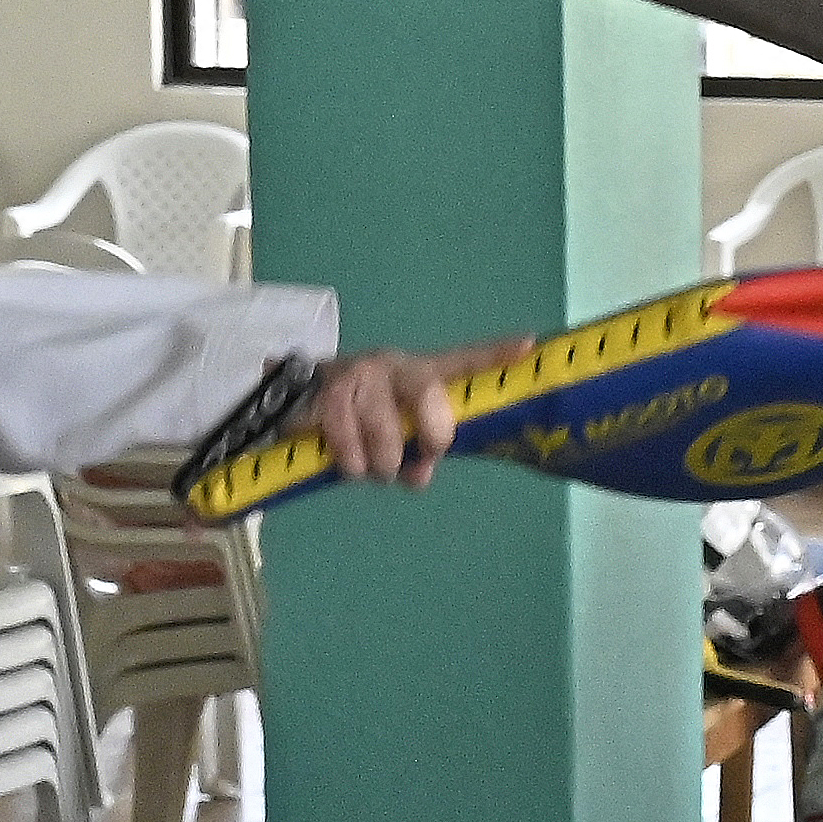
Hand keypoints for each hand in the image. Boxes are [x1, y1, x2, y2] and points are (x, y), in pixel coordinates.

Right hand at [304, 337, 531, 488]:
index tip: (528, 345)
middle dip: (431, 435)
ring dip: (382, 465)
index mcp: (421, 372)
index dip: (494, 354)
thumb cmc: (363, 419)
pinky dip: (353, 463)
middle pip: (427, 393)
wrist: (294, 396)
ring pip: (385, 430)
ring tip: (375, 470)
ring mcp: (361, 374)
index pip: (463, 361)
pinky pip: (348, 441)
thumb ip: (420, 453)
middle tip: (421, 459)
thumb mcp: (399, 434)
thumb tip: (419, 476)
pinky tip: (350, 464)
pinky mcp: (327, 390)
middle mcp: (394, 364)